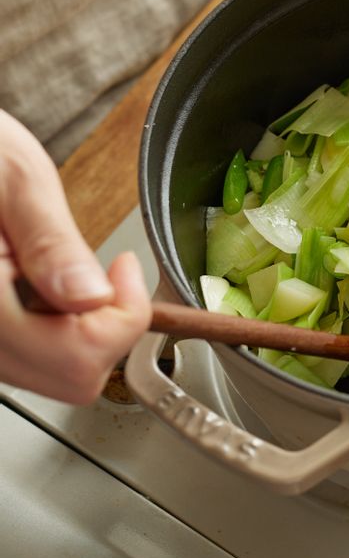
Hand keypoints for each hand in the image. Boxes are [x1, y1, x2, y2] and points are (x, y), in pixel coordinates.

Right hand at [0, 110, 150, 403]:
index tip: (123, 268)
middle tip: (104, 272)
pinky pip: (32, 359)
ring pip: (53, 374)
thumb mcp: (16, 180)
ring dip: (80, 328)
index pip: (77, 357)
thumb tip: (92, 296)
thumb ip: (52, 244)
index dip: (123, 315)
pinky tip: (43, 286)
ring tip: (57, 270)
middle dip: (106, 326)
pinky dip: (56, 329)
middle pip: (70, 377)